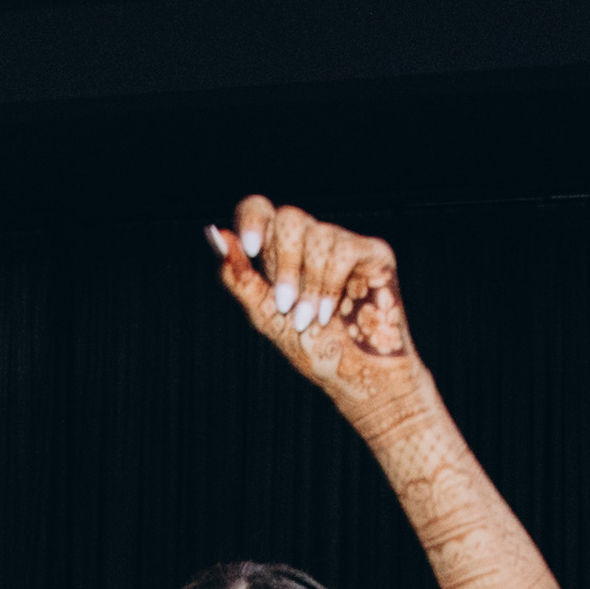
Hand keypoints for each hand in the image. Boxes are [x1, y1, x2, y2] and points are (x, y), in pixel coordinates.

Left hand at [208, 197, 428, 420]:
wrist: (355, 377)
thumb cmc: (313, 350)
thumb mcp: (266, 315)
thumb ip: (241, 277)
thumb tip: (216, 235)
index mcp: (280, 253)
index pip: (261, 211)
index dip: (253, 219)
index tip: (251, 248)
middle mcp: (311, 242)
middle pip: (289, 218)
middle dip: (284, 262)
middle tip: (285, 304)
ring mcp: (342, 245)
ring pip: (318, 234)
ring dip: (310, 285)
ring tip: (312, 319)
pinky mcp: (373, 252)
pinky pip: (343, 249)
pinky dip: (332, 284)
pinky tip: (331, 312)